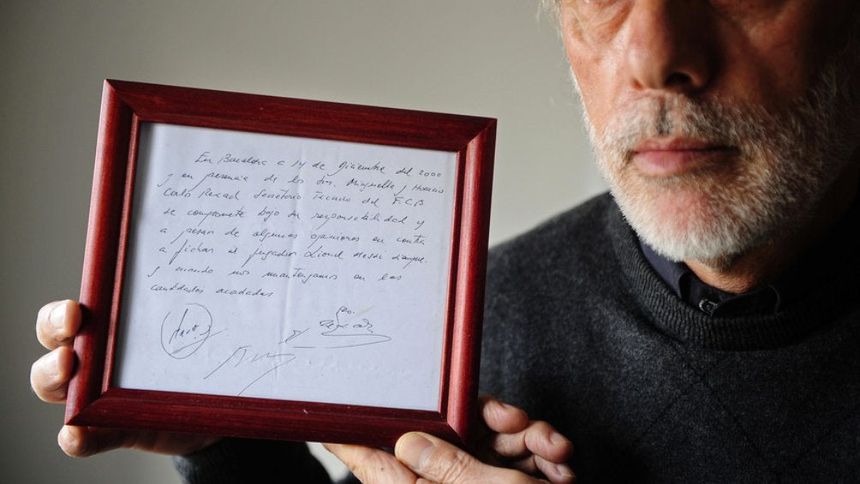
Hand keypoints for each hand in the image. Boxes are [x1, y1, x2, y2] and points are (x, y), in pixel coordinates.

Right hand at [30, 299, 217, 456]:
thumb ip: (205, 307)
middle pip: (54, 342)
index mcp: (108, 326)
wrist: (213, 409)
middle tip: (72, 332)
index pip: (67, 314)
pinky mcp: (110, 431)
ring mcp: (96, 397)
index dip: (60, 312)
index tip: (75, 310)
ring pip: (54, 387)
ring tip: (68, 372)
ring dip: (52, 378)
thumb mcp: (201, 329)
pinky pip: (84, 438)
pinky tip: (76, 435)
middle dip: (54, 333)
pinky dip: (76, 438)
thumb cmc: (196, 356)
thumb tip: (236, 278)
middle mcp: (93, 358)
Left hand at [325, 396, 573, 482]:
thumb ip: (449, 466)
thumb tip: (406, 442)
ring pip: (488, 442)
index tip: (324, 418)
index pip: (376, 465)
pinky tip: (560, 464)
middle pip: (445, 437)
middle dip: (489, 421)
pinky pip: (514, 458)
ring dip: (527, 439)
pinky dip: (540, 455)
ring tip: (554, 449)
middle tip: (515, 421)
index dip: (351, 439)